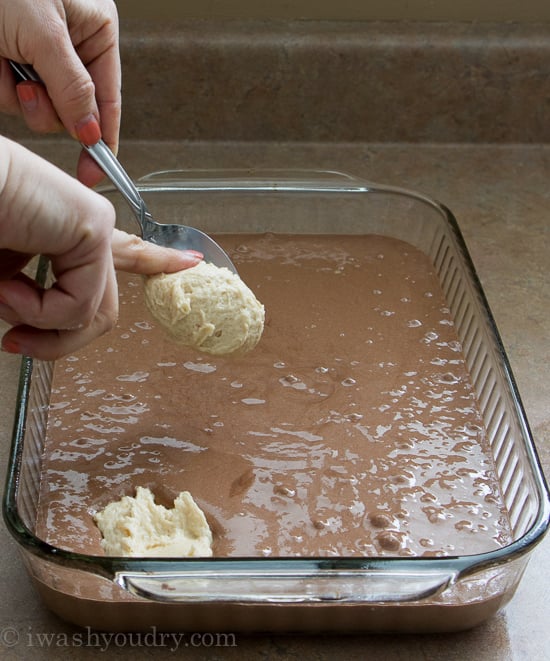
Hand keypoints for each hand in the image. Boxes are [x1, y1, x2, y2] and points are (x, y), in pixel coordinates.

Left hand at [0, 0, 120, 186]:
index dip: (103, 139)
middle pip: (74, 110)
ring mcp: (40, 58)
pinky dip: (0, 87)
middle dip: (50, 108)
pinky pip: (13, 99)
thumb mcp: (44, 34)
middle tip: (30, 88)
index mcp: (95, 31)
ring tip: (6, 60)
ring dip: (20, 97)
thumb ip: (72, 88)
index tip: (96, 173)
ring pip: (41, 109)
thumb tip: (91, 134)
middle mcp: (72, 48)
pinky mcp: (12, 64)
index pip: (108, 98)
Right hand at [0, 137, 201, 360]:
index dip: (158, 258)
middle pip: (99, 310)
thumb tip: (40, 325)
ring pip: (93, 316)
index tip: (190, 262)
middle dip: (56, 341)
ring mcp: (94, 226)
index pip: (126, 250)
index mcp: (65, 231)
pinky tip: (8, 289)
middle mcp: (86, 227)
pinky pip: (78, 305)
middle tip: (17, 344)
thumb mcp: (4, 277)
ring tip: (3, 302)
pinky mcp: (93, 228)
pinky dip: (37, 313)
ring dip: (38, 326)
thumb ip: (35, 299)